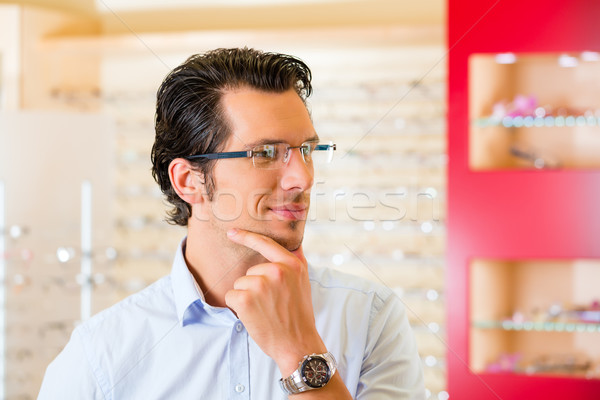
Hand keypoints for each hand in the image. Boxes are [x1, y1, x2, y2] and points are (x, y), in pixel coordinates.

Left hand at [224, 228, 326, 375]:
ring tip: (264, 311)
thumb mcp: (304, 283)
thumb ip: (295, 263)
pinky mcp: (246, 299)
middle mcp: (276, 271)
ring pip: (240, 284)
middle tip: (272, 304)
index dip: (246, 236)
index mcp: (292, 265)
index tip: (232, 232)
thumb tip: (294, 243)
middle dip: (255, 287)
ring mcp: (260, 284)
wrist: (297, 344)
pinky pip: (232, 296)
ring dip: (246, 297)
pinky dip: (238, 307)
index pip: (265, 243)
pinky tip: (254, 316)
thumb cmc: (299, 315)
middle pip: (250, 271)